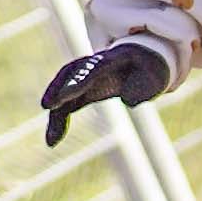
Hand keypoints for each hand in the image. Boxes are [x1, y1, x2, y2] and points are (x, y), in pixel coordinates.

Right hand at [38, 35, 173, 144]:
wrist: (145, 62)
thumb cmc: (151, 70)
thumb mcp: (154, 77)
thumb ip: (141, 87)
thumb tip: (128, 99)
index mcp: (114, 59)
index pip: (92, 69)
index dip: (77, 81)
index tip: (64, 96)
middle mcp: (95, 66)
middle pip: (71, 73)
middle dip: (58, 88)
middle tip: (47, 106)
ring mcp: (86, 78)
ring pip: (64, 91)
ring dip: (55, 113)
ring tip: (51, 140)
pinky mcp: (83, 91)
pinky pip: (66, 104)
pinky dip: (58, 121)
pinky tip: (52, 141)